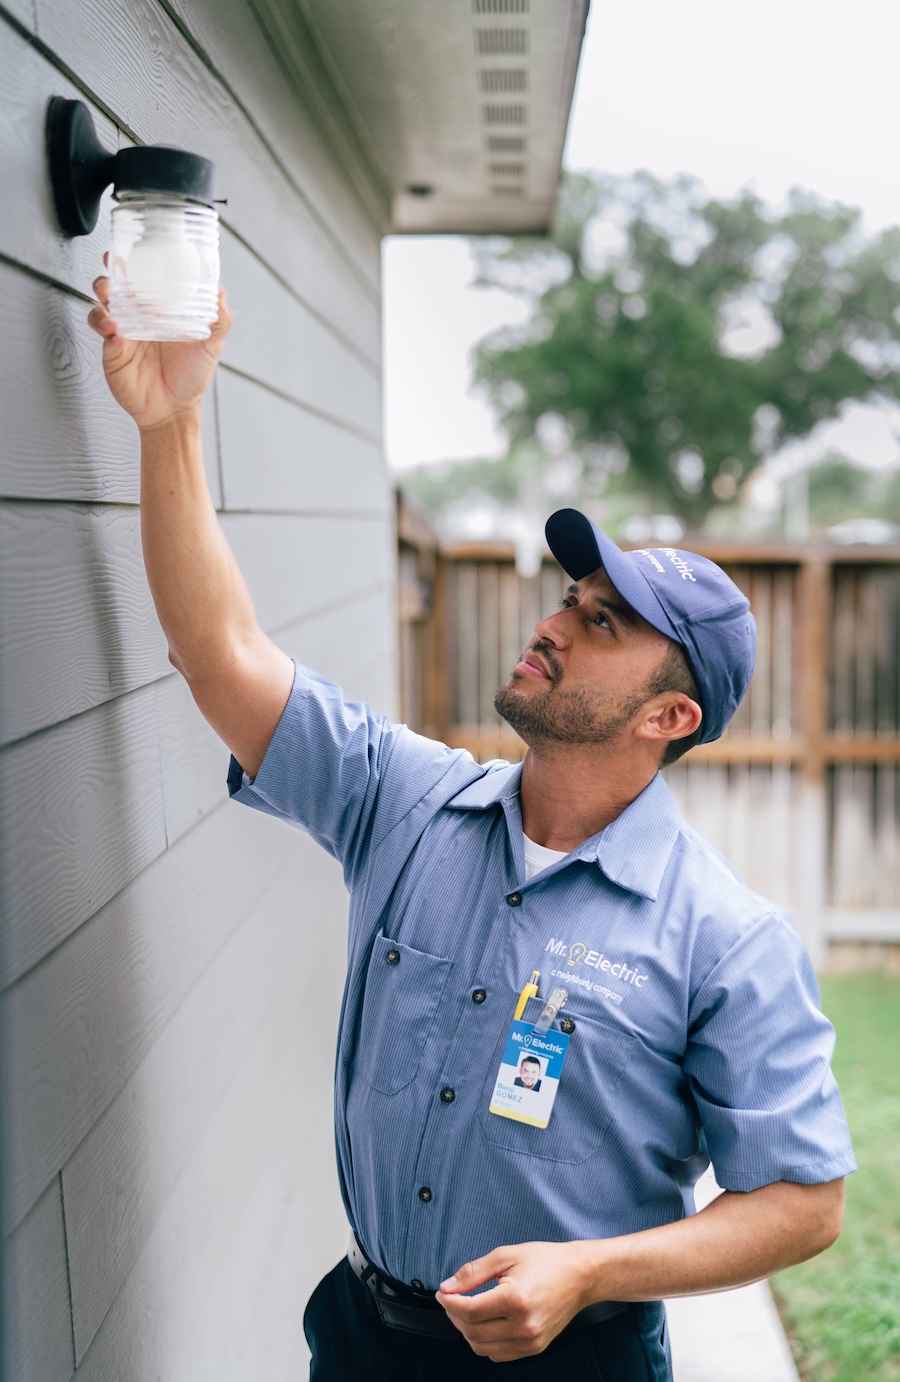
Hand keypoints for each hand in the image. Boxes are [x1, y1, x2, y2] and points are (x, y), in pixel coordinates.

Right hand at [87, 258, 232, 432]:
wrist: (173, 411)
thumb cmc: (190, 378)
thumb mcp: (211, 346)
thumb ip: (219, 321)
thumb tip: (220, 294)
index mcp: (160, 310)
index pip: (145, 279)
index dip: (137, 262)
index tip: (135, 248)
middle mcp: (139, 316)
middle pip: (117, 285)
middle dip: (112, 272)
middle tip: (116, 266)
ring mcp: (123, 331)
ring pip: (103, 302)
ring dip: (103, 293)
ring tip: (110, 296)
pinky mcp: (113, 349)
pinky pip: (101, 329)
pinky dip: (103, 323)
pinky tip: (115, 328)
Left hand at [436, 1240, 594, 1361]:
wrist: (580, 1276)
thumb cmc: (546, 1261)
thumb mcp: (506, 1255)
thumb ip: (473, 1272)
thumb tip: (448, 1286)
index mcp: (516, 1299)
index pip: (469, 1311)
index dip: (450, 1303)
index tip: (443, 1293)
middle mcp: (523, 1326)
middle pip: (472, 1331)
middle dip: (455, 1316)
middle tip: (452, 1299)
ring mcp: (530, 1341)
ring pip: (482, 1347)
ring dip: (468, 1330)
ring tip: (467, 1310)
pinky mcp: (534, 1348)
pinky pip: (498, 1354)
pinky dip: (484, 1341)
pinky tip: (485, 1322)